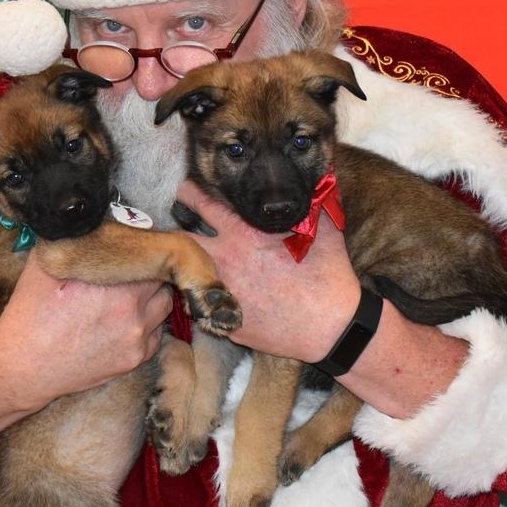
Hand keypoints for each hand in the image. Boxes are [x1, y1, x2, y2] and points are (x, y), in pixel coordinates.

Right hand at [0, 251, 172, 458]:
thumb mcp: (46, 264)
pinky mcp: (134, 359)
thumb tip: (87, 221)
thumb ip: (74, 241)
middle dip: (151, 272)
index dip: (148, 249)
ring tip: (132, 294)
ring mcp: (136, 337)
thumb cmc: (32, 313)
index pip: (153, 256)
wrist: (24, 366)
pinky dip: (147, 325)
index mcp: (115, 282)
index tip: (141, 247)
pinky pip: (156, 334)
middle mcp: (132, 309)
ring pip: (164, 306)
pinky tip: (126, 321)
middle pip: (163, 280)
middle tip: (135, 270)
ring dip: (153, 297)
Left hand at [175, 180, 360, 363]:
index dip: (190, 193)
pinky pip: (201, 305)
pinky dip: (204, 297)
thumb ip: (313, 201)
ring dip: (188, 265)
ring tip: (192, 263)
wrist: (330, 328)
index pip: (201, 203)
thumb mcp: (324, 230)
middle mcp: (224, 261)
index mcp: (242, 234)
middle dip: (175, 230)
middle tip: (179, 228)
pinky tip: (212, 294)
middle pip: (179, 238)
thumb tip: (320, 178)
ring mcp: (220, 293)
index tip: (187, 191)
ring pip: (185, 273)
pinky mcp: (222, 321)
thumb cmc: (328, 278)